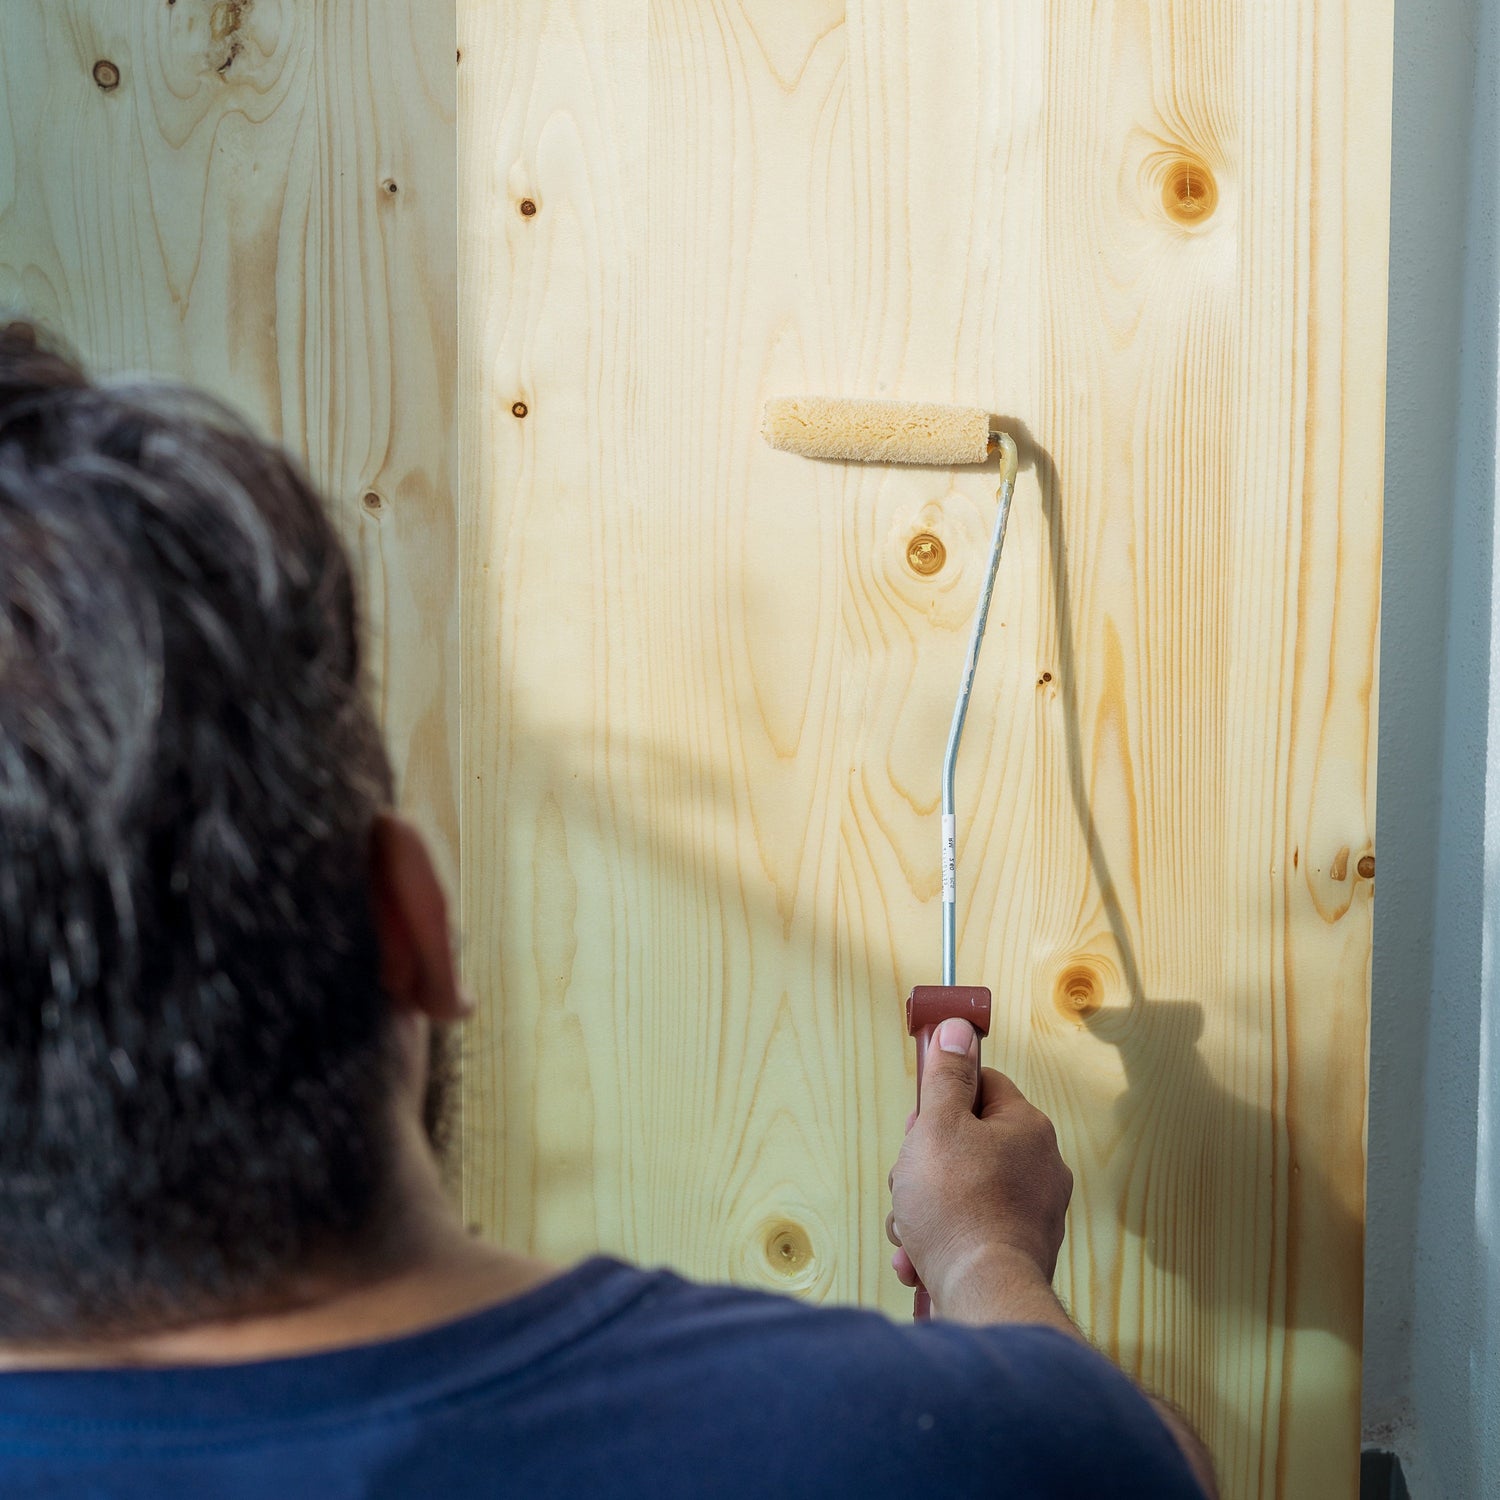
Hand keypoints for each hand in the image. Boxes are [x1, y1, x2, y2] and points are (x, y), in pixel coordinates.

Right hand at [886, 1017, 1072, 1316]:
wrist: (982, 1295)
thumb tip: (957, 1029)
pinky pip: (970, 1230)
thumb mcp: (937, 1125)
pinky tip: (919, 1257)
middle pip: (967, 1142)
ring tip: (910, 1229)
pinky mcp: (1019, 1251)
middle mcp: (1041, 1167)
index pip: (983, 1085)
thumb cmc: (958, 1208)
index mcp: (1027, 1127)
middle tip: (909, 1181)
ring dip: (924, 1207)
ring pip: (962, 1190)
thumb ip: (946, 1076)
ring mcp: (1033, 1213)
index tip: (918, 1124)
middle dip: (924, 1165)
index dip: (941, 1100)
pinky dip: (941, 1240)